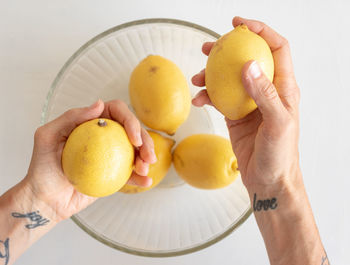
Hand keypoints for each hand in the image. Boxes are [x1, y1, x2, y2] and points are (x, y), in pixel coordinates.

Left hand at [22, 99, 156, 221]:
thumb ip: (70, 117)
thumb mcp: (47, 136)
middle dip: (146, 141)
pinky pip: (130, 173)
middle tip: (148, 157)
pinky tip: (146, 180)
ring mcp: (111, 155)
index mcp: (91, 123)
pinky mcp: (114, 173)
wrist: (44, 200)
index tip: (134, 138)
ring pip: (136, 151)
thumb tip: (99, 103)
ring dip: (146, 158)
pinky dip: (140, 177)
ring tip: (144, 170)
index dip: (131, 120)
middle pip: (132, 131)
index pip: (117, 112)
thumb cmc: (41, 168)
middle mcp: (104, 136)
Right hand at [192, 17, 300, 191]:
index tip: (240, 26)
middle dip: (229, 48)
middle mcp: (266, 91)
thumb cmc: (280, 155)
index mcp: (283, 88)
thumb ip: (264, 94)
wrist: (268, 179)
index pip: (276, 49)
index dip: (261, 31)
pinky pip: (219, 98)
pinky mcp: (235, 115)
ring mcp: (249, 103)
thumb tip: (248, 66)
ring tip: (196, 76)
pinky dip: (207, 96)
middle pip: (248, 58)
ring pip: (229, 78)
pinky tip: (198, 100)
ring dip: (212, 74)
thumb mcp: (277, 124)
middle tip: (209, 46)